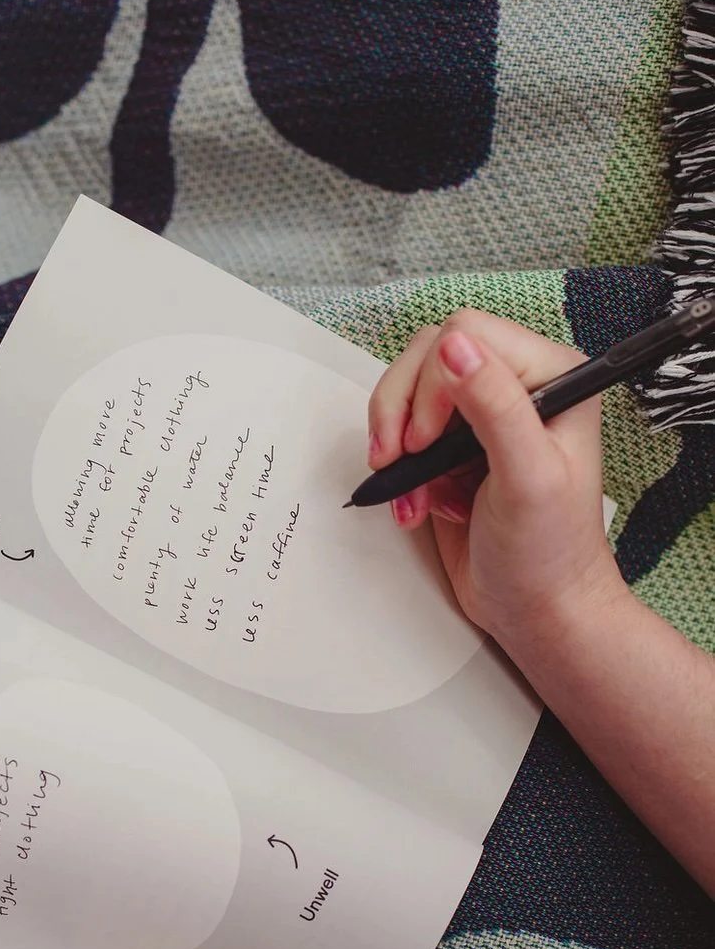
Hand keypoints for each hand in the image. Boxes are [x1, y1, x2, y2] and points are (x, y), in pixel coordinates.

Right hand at [367, 309, 627, 654]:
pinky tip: (419, 505)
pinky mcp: (454, 450)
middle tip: (402, 460)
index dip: (434, 386)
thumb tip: (455, 345)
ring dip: (397, 445)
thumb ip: (495, 405)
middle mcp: (518, 388)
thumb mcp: (528, 477)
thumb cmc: (549, 555)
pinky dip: (400, 472)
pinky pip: (404, 434)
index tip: (428, 442)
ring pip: (409, 393)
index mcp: (552, 378)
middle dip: (403, 413)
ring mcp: (482, 418)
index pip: (468, 336)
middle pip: (430, 356)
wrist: (538, 611)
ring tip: (412, 492)